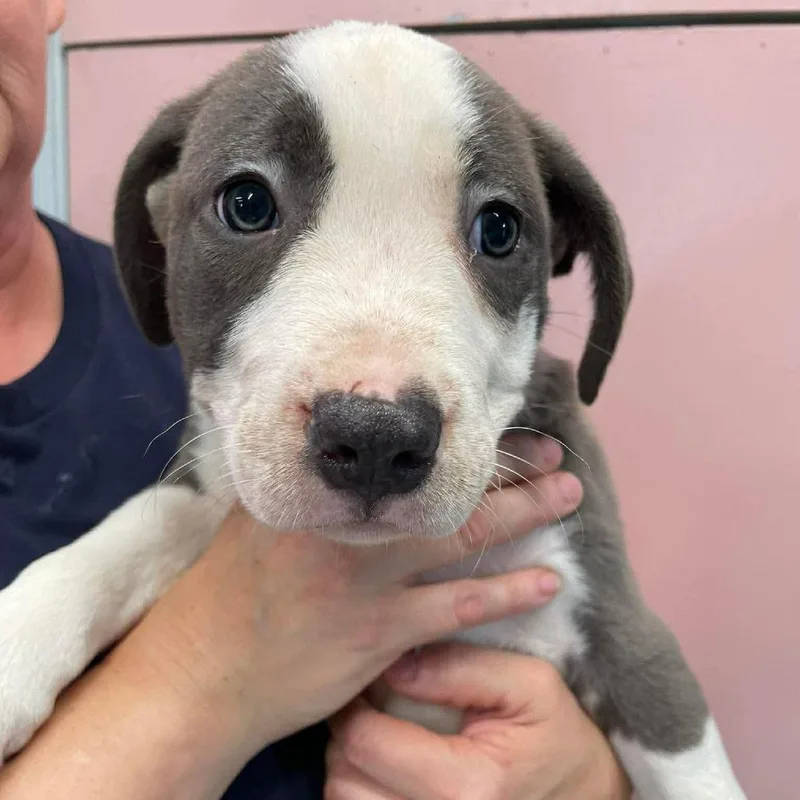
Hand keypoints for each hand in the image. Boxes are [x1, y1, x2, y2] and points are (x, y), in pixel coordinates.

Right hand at [122, 435, 580, 764]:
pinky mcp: (381, 633)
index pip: (402, 454)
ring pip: (461, 538)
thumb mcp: (259, 514)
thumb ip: (305, 482)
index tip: (498, 423)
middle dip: (506, 471)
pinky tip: (544, 582)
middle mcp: (348, 525)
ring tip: (567, 500)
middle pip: (443, 489)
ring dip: (522, 518)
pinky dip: (505, 593)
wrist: (205, 669)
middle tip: (554, 456)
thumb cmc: (231, 588)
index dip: (459, 440)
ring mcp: (367, 580)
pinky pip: (457, 607)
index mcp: (319, 489)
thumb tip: (342, 452)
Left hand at [327, 644, 631, 799]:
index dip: (355, 706)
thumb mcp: (530, 683)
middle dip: (348, 737)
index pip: (366, 744)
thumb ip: (460, 667)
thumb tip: (393, 664)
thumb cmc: (557, 735)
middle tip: (370, 707)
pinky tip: (390, 768)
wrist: (585, 794)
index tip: (366, 683)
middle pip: (344, 780)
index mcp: (467, 787)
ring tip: (381, 736)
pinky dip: (365, 790)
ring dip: (351, 767)